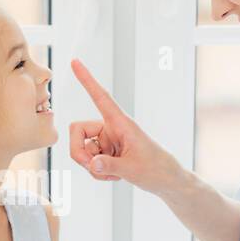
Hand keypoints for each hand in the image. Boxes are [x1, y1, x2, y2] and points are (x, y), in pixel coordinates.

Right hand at [67, 59, 181, 194]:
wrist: (165, 179)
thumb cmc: (155, 168)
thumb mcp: (132, 169)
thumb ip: (109, 166)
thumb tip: (91, 163)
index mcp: (120, 122)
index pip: (101, 97)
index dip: (87, 80)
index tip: (74, 61)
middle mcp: (111, 128)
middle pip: (77, 131)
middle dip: (79, 153)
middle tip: (92, 166)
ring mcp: (106, 140)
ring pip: (82, 151)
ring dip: (93, 167)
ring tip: (114, 174)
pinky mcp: (105, 152)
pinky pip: (89, 162)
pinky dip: (97, 172)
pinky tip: (115, 175)